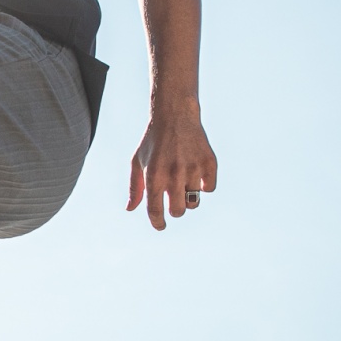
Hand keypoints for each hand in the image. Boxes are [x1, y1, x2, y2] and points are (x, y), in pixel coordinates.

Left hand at [128, 96, 217, 228]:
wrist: (175, 115)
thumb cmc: (153, 141)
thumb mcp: (137, 162)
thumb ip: (135, 187)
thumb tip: (130, 209)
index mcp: (154, 175)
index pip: (155, 211)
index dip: (158, 223)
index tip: (160, 225)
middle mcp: (174, 174)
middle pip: (178, 211)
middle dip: (174, 210)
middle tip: (173, 200)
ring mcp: (193, 168)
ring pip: (194, 202)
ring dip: (188, 197)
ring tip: (184, 183)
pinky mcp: (209, 162)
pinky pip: (210, 189)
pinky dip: (204, 186)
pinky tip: (197, 175)